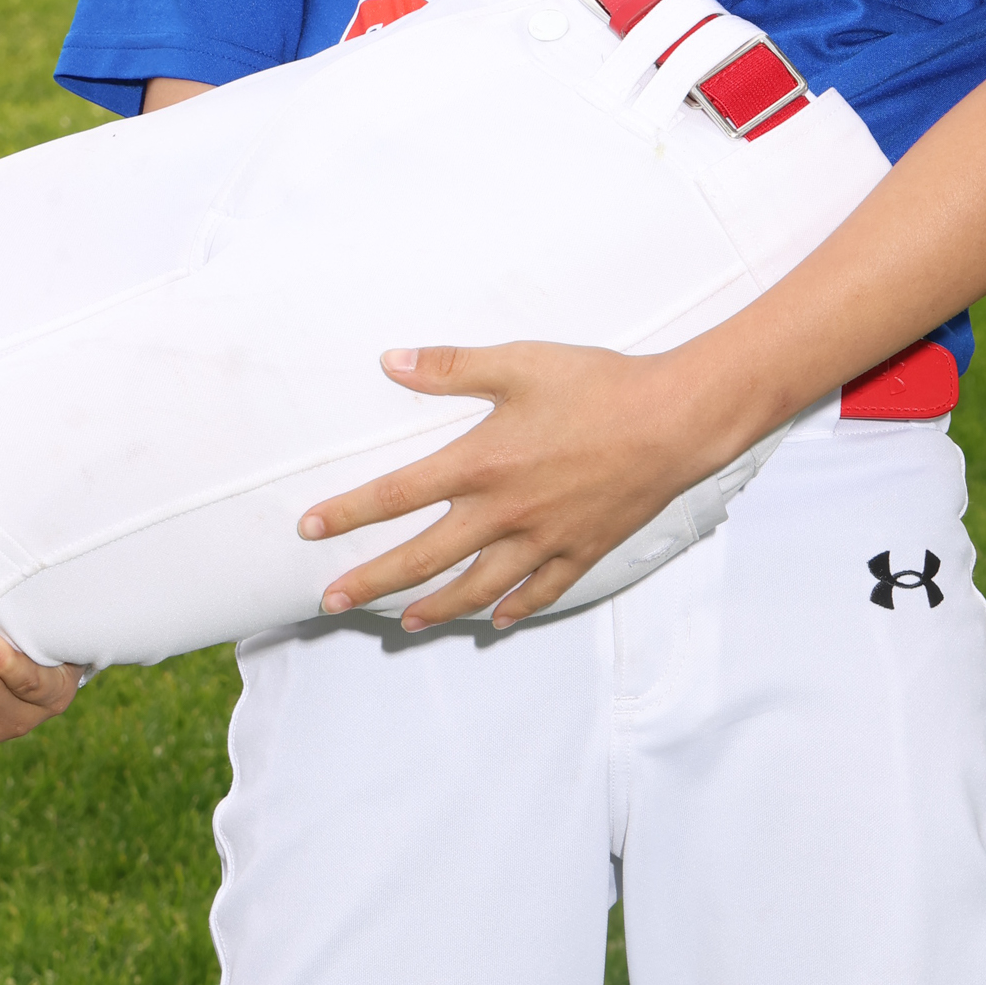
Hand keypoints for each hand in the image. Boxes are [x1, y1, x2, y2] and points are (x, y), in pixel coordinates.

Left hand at [298, 343, 732, 632]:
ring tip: (405, 623)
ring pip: (477, 588)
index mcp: (481, 464)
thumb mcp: (519, 362)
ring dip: (435, 607)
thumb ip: (451, 367)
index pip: (397, 495)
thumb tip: (390, 362)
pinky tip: (496, 620)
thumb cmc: (597, 384)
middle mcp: (504, 513)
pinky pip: (540, 592)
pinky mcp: (582, 550)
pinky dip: (514, 609)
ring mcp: (544, 539)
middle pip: (423, 558)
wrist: (675, 420)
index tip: (310, 530)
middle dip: (372, 581)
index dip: (349, 514)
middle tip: (332, 601)